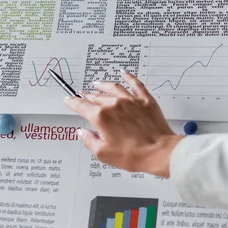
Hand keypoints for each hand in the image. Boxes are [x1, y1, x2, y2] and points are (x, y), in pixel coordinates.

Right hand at [64, 70, 182, 177]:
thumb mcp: (103, 153)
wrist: (159, 151)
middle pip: (96, 97)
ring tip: (97, 83)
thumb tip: (83, 132)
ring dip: (103, 85)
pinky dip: (128, 77)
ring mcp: (131, 100)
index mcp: (101, 117)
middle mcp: (114, 104)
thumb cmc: (133, 155)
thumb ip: (90, 140)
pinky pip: (136, 84)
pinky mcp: (146, 100)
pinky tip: (124, 73)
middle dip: (87, 96)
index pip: (82, 106)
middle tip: (82, 95)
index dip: (73, 102)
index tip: (69, 100)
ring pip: (113, 87)